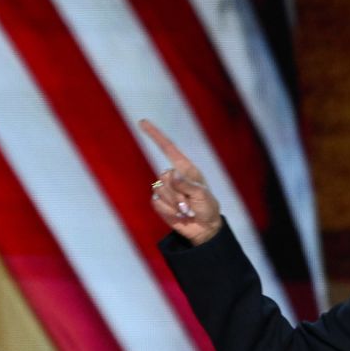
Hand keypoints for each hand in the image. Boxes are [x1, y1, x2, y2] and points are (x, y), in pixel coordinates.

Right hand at [139, 119, 221, 244]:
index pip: (168, 148)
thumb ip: (187, 185)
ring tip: (186, 210)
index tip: (143, 122)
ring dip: (174, 204)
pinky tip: (178, 215)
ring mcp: (165, 189)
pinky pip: (156, 203)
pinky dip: (168, 211)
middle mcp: (173, 176)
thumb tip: (172, 174)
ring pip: (160, 191)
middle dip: (178, 194)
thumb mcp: (202, 195)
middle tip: (190, 204)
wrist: (204, 228)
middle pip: (164, 177)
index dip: (155, 135)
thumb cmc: (207, 207)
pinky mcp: (159, 202)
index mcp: (185, 169)